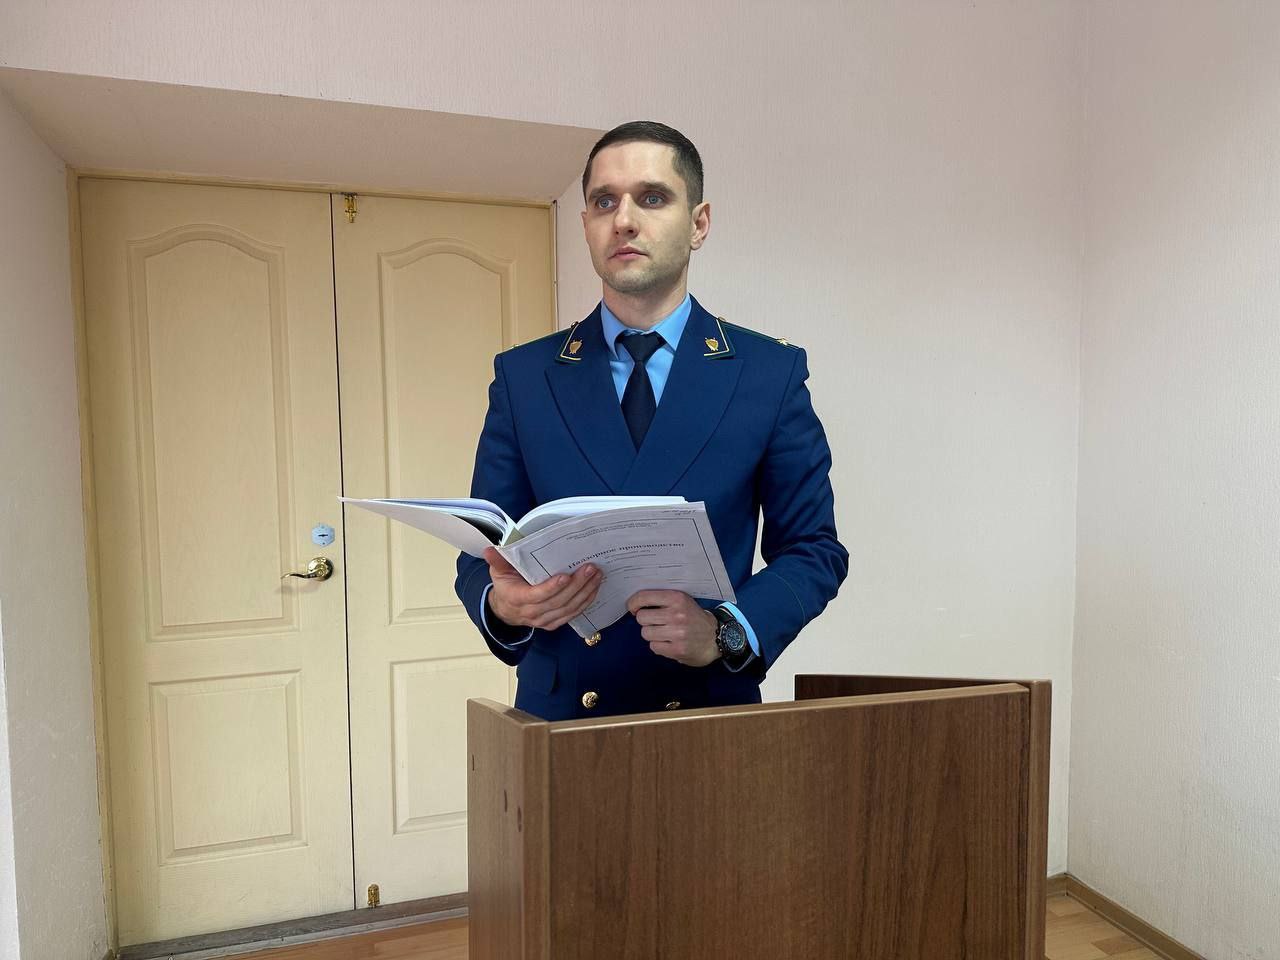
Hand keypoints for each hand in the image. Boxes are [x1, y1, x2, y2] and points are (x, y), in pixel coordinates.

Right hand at [484, 547, 602, 630]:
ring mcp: (545, 620)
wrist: (506, 611)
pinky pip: (573, 614)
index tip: (565, 576)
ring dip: (585, 592)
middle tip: (590, 568)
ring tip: (597, 575)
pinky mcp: (554, 622)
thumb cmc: (506, 587)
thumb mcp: (498, 572)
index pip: (537, 595)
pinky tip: (594, 588)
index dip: (551, 587)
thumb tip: (490, 550)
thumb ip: (497, 561)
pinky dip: (586, 602)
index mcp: (518, 598)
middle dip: (577, 585)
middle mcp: (532, 613)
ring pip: (569, 609)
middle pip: (558, 601)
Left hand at [627, 590, 719, 666]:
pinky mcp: (677, 649)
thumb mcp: (683, 601)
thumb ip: (663, 600)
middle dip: (645, 621)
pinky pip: (653, 647)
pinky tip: (668, 643)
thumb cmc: (695, 618)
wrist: (716, 637)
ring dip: (652, 634)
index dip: (634, 603)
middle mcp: (676, 615)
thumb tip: (636, 603)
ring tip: (663, 633)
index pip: (644, 597)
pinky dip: (658, 646)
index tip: (633, 608)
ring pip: (646, 633)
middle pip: (642, 617)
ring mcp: (677, 633)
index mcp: (677, 598)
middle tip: (655, 622)